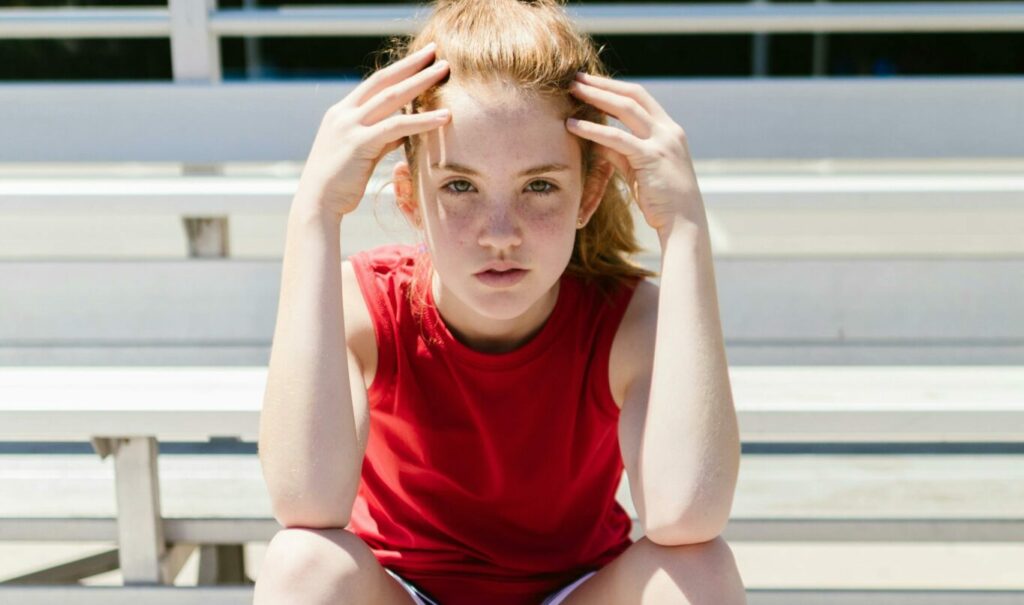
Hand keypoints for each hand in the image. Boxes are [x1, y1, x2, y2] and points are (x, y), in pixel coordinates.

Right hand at [294, 42, 451, 221]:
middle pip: (384, 81)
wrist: (317, 203)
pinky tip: (444, 117)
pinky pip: (397, 127)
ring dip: (420, 82)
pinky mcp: (359, 143)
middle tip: (436, 51)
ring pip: (392, 97)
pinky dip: (422, 120)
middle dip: (411, 64)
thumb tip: (401, 132)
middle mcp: (344, 113)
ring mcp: (349, 126)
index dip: (400, 68)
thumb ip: (379, 138)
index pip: (375, 82)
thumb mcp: (361, 153)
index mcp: (342, 113)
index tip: (421, 57)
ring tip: (444, 71)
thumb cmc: (339, 183)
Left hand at [566, 72, 706, 237]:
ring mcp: (662, 142)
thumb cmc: (663, 201)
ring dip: (596, 97)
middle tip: (576, 77)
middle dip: (603, 84)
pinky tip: (573, 126)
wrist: (684, 223)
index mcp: (669, 130)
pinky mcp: (651, 157)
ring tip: (572, 91)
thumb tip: (598, 143)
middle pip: (632, 96)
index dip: (614, 87)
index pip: (641, 98)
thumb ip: (622, 154)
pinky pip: (617, 138)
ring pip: (625, 109)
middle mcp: (669, 130)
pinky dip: (593, 129)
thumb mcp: (641, 172)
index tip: (591, 81)